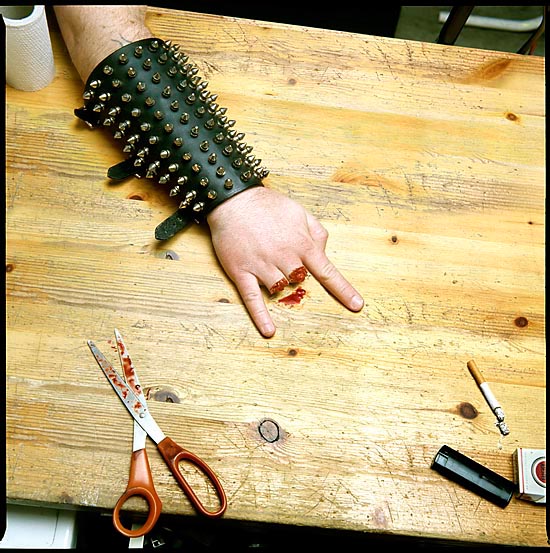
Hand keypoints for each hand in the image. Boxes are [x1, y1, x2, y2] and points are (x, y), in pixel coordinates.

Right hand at [207, 186, 363, 336]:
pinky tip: (269, 330)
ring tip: (268, 263)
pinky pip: (252, 299)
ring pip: (279, 288)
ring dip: (279, 283)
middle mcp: (284, 257)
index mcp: (302, 244)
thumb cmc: (269, 205)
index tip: (356, 305)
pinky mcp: (241, 272)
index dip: (343, 290)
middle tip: (284, 258)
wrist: (233, 200)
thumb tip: (322, 253)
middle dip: (296, 275)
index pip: (327, 272)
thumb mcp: (300, 212)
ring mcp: (262, 266)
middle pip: (300, 281)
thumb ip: (317, 233)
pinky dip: (261, 316)